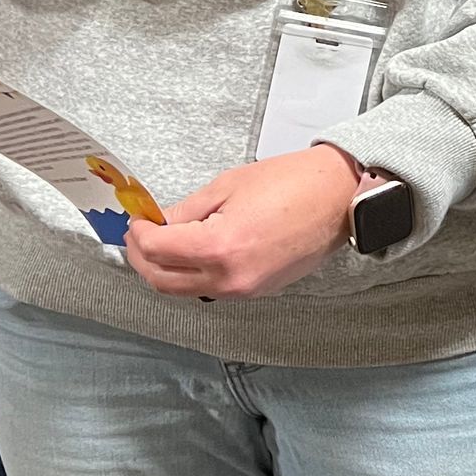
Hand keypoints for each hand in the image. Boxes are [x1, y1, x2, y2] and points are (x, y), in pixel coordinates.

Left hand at [123, 144, 355, 299]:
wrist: (338, 198)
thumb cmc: (293, 183)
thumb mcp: (227, 186)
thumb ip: (186, 211)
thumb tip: (159, 223)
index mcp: (220, 247)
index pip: (156, 251)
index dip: (138, 235)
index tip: (137, 220)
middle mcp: (230, 278)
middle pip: (163, 282)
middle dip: (142, 258)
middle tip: (139, 235)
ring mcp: (245, 290)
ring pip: (186, 290)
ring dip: (166, 269)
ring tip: (165, 241)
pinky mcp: (258, 291)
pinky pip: (212, 290)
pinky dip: (194, 275)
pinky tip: (193, 252)